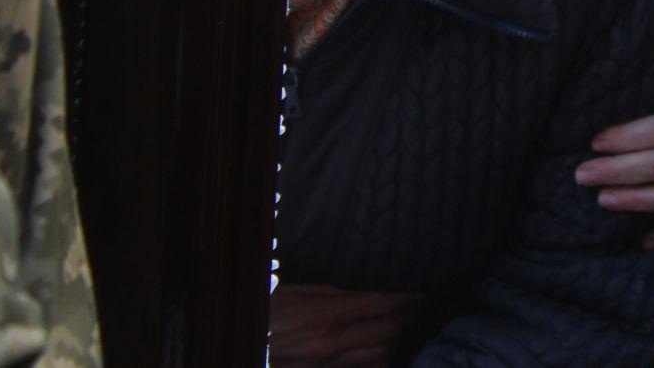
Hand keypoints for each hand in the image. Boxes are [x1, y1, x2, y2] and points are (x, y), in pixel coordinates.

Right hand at [269, 284, 428, 367]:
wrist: (231, 344)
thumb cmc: (258, 314)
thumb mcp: (291, 293)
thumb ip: (332, 295)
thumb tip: (363, 295)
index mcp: (324, 316)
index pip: (381, 304)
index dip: (407, 297)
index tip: (423, 292)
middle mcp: (328, 345)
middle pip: (387, 333)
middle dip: (403, 319)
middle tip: (414, 308)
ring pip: (378, 358)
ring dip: (389, 343)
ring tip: (395, 329)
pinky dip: (370, 363)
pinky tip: (373, 352)